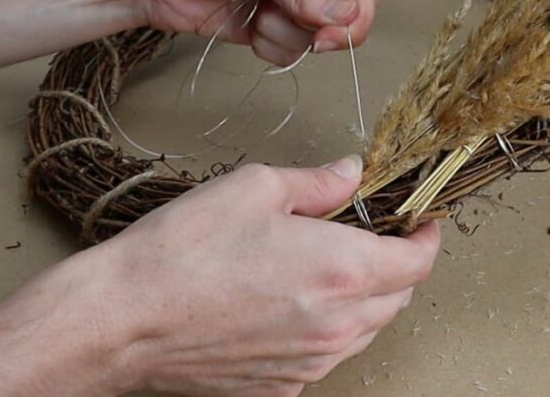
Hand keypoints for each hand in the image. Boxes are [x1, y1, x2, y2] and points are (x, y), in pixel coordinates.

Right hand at [0, 156, 439, 395]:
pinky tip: (293, 302)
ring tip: (331, 266)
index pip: (417, 262)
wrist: (122, 322)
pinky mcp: (280, 385)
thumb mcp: (254, 188)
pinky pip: (327, 355)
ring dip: (367, 298)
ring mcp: (310, 363)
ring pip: (367, 330)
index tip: (423, 221)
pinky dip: (329, 328)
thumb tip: (349, 174)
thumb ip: (316, 183)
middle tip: (375, 235)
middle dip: (398, 265)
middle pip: (399, 298)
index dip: (427, 237)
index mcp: (342, 271)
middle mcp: (336, 325)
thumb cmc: (182, 252)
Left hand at [128, 0, 380, 64]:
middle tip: (275, 19)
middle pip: (344, 22)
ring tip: (251, 11)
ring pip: (314, 42)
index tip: (327, 38)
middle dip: (314, 31)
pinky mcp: (269, 30)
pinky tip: (245, 27)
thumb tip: (346, 15)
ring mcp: (290, 7)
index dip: (355, 20)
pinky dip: (267, 48)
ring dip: (282, 36)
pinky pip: (289, 53)